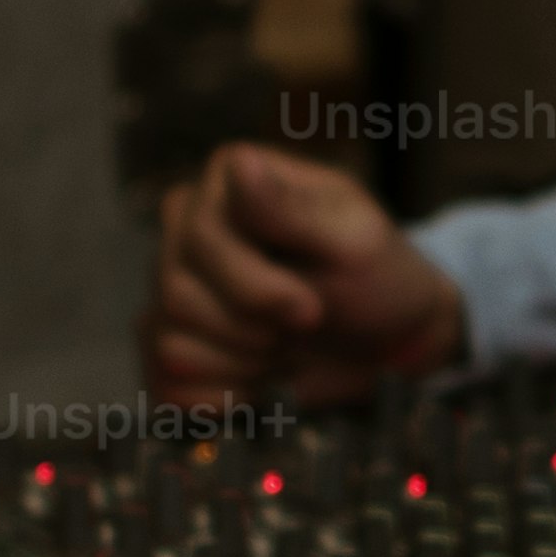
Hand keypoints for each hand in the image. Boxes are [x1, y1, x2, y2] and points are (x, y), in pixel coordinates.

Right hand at [142, 144, 463, 405]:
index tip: (311, 309)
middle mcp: (186, 224)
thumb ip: (291, 209)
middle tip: (306, 326)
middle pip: (178, 293)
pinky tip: (262, 380)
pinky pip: (167, 383)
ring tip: (287, 346)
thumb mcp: (352, 240)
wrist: (387, 339)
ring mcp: (171, 283)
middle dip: (255, 329)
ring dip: (245, 362)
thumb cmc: (378, 276)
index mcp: (227, 180)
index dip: (254, 286)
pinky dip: (224, 394)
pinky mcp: (172, 340)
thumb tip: (240, 163)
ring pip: (171, 343)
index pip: (200, 235)